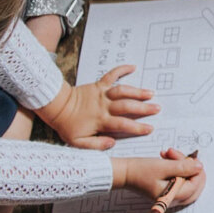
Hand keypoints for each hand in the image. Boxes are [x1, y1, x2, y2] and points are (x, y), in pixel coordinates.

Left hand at [37, 65, 160, 148]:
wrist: (56, 108)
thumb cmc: (67, 126)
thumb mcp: (77, 142)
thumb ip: (95, 145)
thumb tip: (112, 143)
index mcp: (100, 120)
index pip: (122, 124)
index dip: (137, 127)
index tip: (150, 128)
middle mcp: (104, 106)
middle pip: (127, 106)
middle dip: (143, 108)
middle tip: (157, 108)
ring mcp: (102, 94)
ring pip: (123, 91)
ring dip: (137, 91)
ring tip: (151, 93)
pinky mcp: (98, 85)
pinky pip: (111, 75)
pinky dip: (121, 69)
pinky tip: (132, 67)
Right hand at [113, 148, 205, 208]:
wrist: (124, 173)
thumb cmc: (140, 171)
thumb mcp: (164, 166)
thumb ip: (184, 168)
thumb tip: (199, 167)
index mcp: (172, 197)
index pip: (195, 186)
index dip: (197, 171)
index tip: (193, 158)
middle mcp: (172, 200)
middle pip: (194, 186)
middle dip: (191, 169)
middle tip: (185, 157)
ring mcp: (169, 196)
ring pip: (187, 182)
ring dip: (182, 166)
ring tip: (170, 153)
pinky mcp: (166, 190)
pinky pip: (179, 180)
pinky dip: (177, 169)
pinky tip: (169, 158)